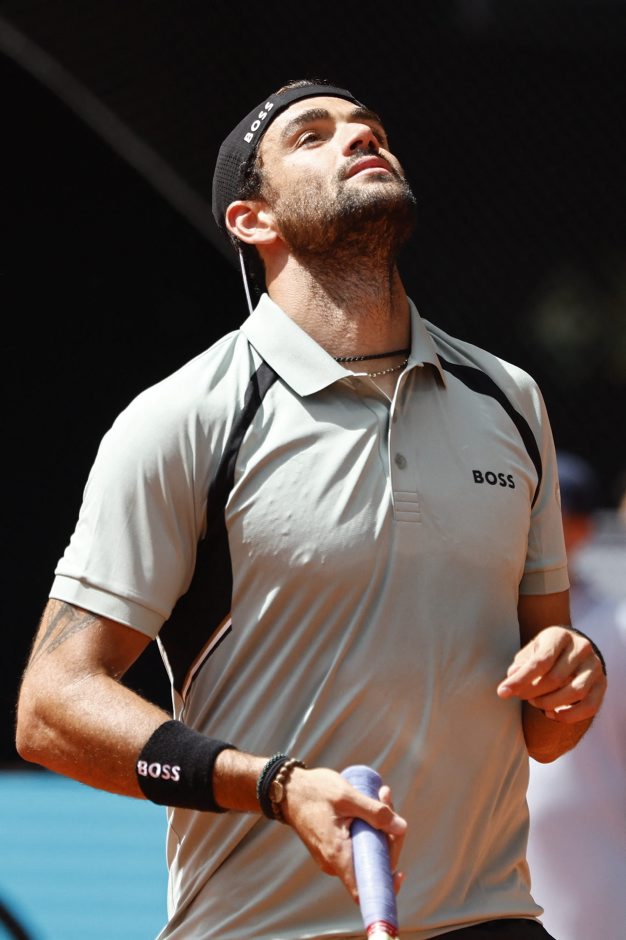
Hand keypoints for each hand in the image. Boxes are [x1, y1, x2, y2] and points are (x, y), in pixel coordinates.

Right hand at [282, 766, 406, 901]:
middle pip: (372, 865)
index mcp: (337, 855)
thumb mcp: (346, 796)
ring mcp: (333, 856)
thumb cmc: (314, 792)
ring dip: (380, 828)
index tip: (400, 872)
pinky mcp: (334, 847)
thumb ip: (374, 812)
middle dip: (389, 836)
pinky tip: (372, 804)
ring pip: (366, 852)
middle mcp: (334, 862)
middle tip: (387, 799)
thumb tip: (401, 828)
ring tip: (381, 795)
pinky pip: (357, 846)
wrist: (287, 789)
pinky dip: (369, 829)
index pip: (364, 890)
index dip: (385, 886)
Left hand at [497, 625, 606, 721]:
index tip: (502, 692)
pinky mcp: (602, 684)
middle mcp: (582, 647)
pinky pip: (589, 706)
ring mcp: (595, 666)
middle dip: (533, 692)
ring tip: (536, 703)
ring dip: (550, 703)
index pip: (540, 661)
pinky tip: (553, 714)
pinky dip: (569, 715)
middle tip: (521, 696)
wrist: (573, 650)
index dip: (520, 679)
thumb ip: (521, 665)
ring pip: (574, 692)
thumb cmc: (547, 652)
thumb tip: (512, 678)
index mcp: (560, 635)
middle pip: (555, 678)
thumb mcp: (531, 652)